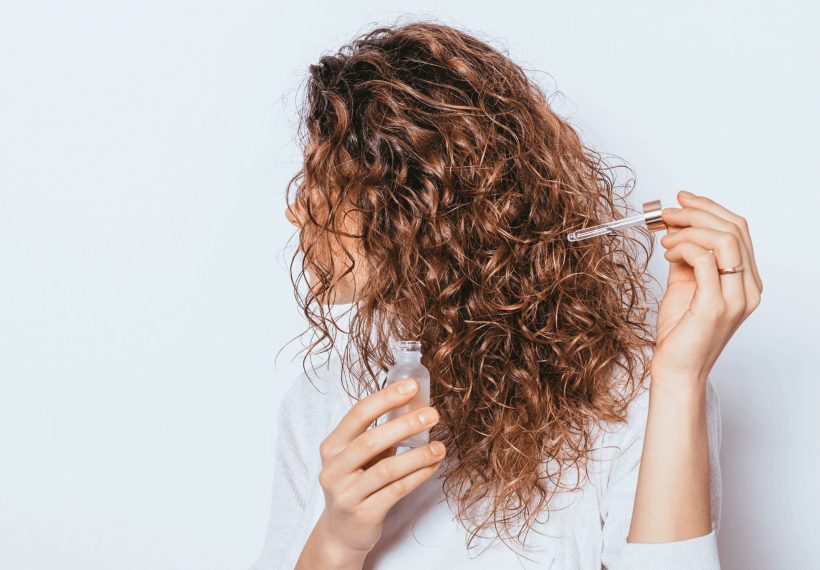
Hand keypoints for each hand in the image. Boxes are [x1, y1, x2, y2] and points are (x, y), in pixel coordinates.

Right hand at [315, 378, 444, 556]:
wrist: (341, 532)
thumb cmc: (356, 484)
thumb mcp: (358, 457)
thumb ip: (378, 434)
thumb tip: (415, 405)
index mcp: (332, 446)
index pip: (357, 415)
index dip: (385, 398)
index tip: (412, 386)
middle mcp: (334, 469)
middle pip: (370, 441)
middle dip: (404, 425)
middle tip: (432, 414)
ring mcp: (346, 494)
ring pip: (386, 469)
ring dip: (417, 455)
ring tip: (439, 447)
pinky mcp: (363, 514)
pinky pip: (396, 491)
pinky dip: (418, 476)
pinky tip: (433, 466)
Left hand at [653, 190, 763, 383]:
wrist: (677, 368)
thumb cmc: (680, 332)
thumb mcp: (685, 285)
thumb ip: (687, 258)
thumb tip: (677, 229)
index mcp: (746, 282)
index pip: (738, 230)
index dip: (709, 208)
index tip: (682, 199)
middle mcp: (748, 288)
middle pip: (734, 229)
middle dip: (697, 212)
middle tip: (668, 211)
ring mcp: (736, 298)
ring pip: (724, 239)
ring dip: (690, 227)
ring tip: (666, 234)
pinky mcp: (716, 305)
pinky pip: (705, 260)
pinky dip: (684, 247)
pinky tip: (668, 252)